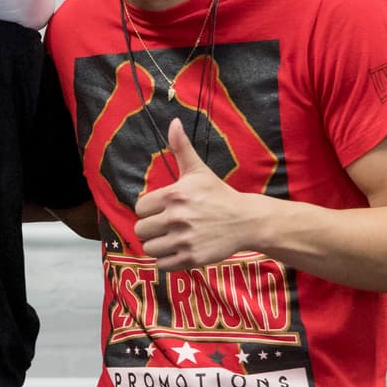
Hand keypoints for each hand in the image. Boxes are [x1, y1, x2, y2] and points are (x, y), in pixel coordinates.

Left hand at [134, 119, 252, 271]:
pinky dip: (167, 261)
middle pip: (140, 230)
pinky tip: (179, 251)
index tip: (163, 210)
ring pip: (149, 248)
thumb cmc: (218, 195)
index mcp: (174, 195)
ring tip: (172, 239)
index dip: (149, 210)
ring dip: (157, 246)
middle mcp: (176, 218)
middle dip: (151, 229)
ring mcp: (184, 240)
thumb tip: (173, 122)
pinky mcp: (191, 258)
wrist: (246, 221)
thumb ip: (180, 148)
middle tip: (166, 226)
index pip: (140, 208)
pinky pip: (162, 265)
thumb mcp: (198, 171)